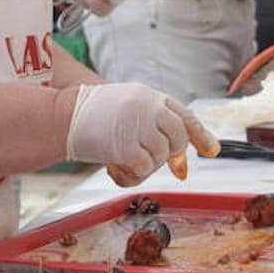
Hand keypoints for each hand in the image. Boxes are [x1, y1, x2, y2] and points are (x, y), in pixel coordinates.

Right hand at [64, 83, 218, 183]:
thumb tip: (181, 167)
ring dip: (144, 167)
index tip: (212, 151)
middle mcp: (149, 107)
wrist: (61, 116)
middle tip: (147, 162)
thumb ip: (153, 129)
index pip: (184, 116)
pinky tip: (113, 169)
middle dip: (169, 156)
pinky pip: (144, 170)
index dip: (200, 135)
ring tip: (121, 162)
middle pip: (177, 139)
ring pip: (160, 157)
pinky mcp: (126, 146)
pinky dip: (131, 176)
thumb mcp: (127, 112)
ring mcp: (139, 126)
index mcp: (150, 96)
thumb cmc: (91, 117)